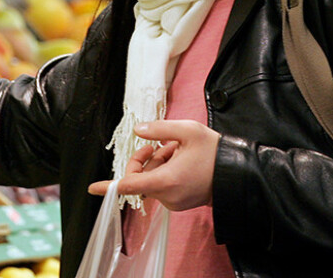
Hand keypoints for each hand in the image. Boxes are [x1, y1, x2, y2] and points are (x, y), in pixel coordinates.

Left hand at [88, 120, 220, 210]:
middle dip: (145, 158)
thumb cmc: (215, 153)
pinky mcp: (179, 202)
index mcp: (165, 181)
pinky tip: (181, 159)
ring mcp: (173, 201)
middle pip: (139, 177)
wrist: (240, 174)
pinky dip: (166, 170)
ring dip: (158, 162)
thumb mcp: (187, 131)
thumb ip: (158, 129)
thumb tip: (138, 131)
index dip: (108, 186)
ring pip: (151, 179)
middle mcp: (167, 196)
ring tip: (178, 150)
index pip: (129, 185)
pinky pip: (162, 185)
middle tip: (161, 144)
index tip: (92, 188)